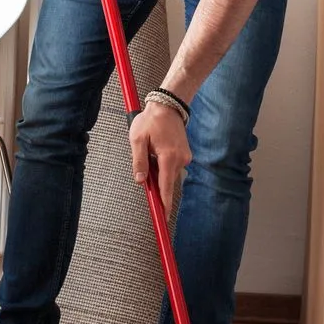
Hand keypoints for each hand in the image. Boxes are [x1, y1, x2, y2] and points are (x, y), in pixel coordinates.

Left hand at [129, 99, 190, 217]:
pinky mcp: (186, 155)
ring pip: (169, 174)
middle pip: (167, 182)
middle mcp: (180, 159)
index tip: (163, 217)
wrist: (168, 106)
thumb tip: (140, 181)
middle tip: (145, 163)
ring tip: (150, 150)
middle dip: (156, 181)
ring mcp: (185, 157)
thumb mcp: (137, 139)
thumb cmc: (151, 120)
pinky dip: (164, 165)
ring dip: (159, 171)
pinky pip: (172, 166)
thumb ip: (139, 161)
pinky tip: (157, 150)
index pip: (166, 187)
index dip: (163, 204)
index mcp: (168, 157)